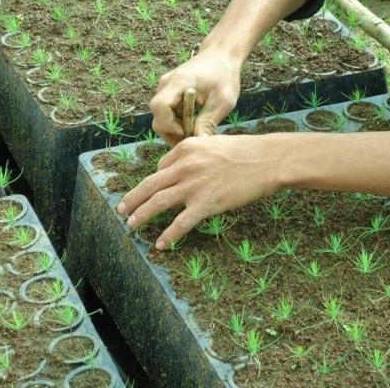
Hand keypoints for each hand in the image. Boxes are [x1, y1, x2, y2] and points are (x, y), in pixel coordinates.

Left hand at [117, 135, 282, 248]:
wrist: (267, 160)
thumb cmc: (247, 151)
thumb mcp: (215, 144)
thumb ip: (196, 155)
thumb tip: (184, 169)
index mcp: (187, 148)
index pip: (161, 166)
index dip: (154, 181)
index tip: (150, 191)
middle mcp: (185, 166)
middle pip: (150, 185)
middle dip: (133, 198)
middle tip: (121, 209)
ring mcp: (194, 185)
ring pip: (158, 202)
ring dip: (141, 215)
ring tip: (131, 224)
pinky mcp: (206, 204)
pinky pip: (181, 223)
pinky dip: (168, 235)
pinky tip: (160, 245)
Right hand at [150, 50, 241, 145]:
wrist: (221, 55)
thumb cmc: (224, 75)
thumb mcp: (222, 100)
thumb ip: (208, 121)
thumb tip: (199, 143)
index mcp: (178, 82)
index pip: (159, 107)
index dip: (169, 124)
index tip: (187, 132)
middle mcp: (165, 85)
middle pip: (157, 117)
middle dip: (173, 132)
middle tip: (194, 138)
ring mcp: (165, 88)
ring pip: (160, 117)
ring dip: (176, 128)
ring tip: (196, 130)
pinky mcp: (168, 92)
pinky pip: (166, 113)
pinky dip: (177, 122)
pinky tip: (194, 122)